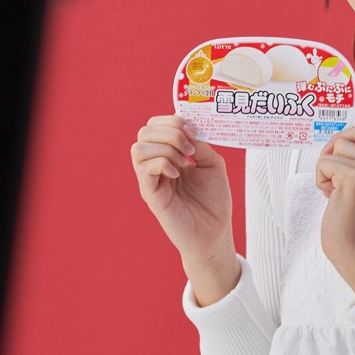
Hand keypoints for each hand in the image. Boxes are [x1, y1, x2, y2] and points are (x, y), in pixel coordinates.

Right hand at [131, 115, 237, 304]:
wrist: (215, 234)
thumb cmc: (214, 201)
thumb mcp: (213, 163)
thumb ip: (200, 143)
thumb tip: (187, 126)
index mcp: (168, 155)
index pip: (155, 125)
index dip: (172, 120)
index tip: (194, 132)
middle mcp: (155, 165)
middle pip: (144, 131)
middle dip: (170, 131)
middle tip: (190, 149)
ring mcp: (150, 180)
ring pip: (139, 147)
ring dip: (166, 147)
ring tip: (185, 162)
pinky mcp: (150, 195)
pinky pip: (144, 168)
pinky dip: (162, 162)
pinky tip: (178, 173)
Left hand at [316, 125, 354, 295]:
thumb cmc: (354, 223)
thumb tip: (335, 141)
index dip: (345, 141)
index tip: (338, 164)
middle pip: (349, 135)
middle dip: (333, 152)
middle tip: (332, 176)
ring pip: (336, 147)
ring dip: (326, 168)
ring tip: (335, 191)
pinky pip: (325, 162)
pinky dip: (321, 179)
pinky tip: (331, 197)